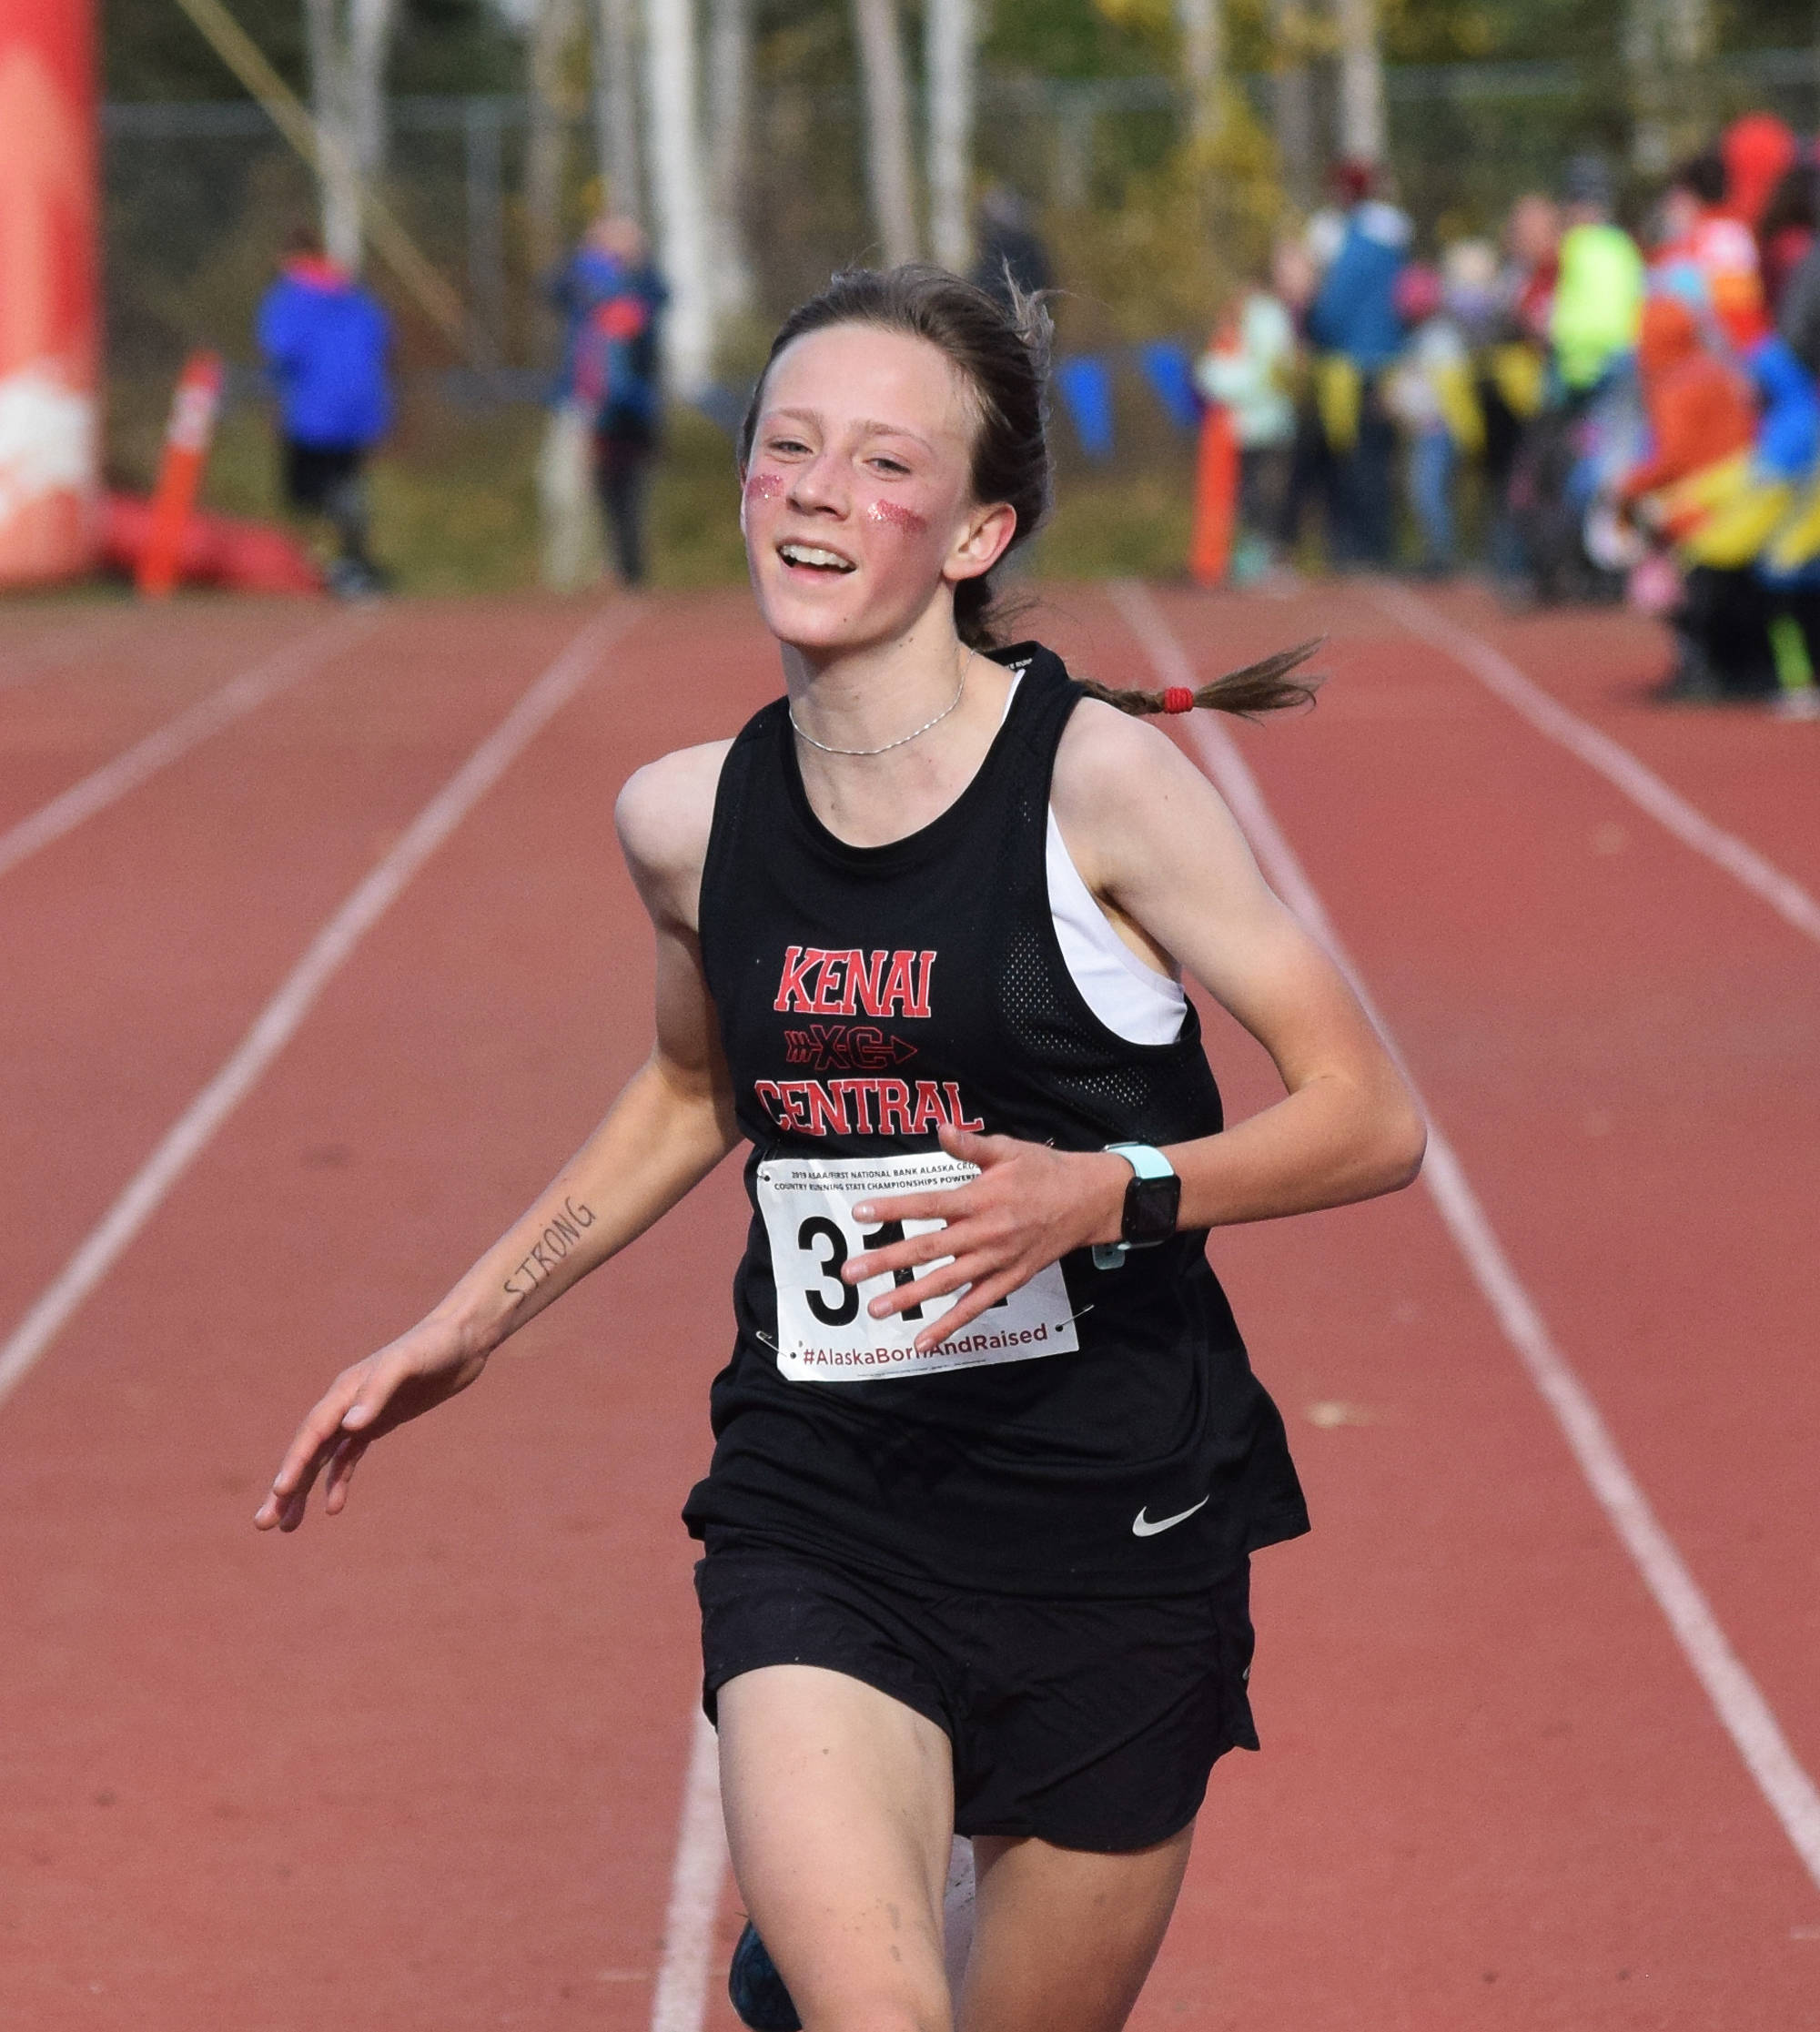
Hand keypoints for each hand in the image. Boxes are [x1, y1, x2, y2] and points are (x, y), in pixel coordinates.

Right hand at [253, 1320, 487, 1533]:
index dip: (295, 1462)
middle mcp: (345, 1403)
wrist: (462, 1337)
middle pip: (308, 1451)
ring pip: (322, 1458)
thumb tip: (349, 1427)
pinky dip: (338, 1480)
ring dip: (304, 1490)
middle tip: (264, 1523)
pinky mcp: (379, 1421)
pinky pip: (348, 1456)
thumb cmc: (433, 1347)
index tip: (280, 1492)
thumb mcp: (407, 1366)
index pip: (313, 1432)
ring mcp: (360, 1414)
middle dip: (286, 1487)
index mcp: (346, 1390)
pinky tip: (333, 1507)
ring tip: (288, 1527)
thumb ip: (377, 1394)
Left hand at [846, 1125, 1128, 1353]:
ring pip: (947, 1283)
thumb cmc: (1044, 1170)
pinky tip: (923, 1340)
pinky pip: (976, 1306)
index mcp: (982, 1199)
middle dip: (888, 1260)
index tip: (860, 1213)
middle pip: (930, 1249)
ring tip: (875, 1308)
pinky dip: (950, 1325)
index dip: (894, 1209)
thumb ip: (972, 1145)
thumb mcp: (1009, 1149)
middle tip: (851, 1272)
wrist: (1089, 1201)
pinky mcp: (1009, 1280)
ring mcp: (997, 1261)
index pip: (929, 1204)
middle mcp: (986, 1233)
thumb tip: (942, 1129)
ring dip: (910, 1297)